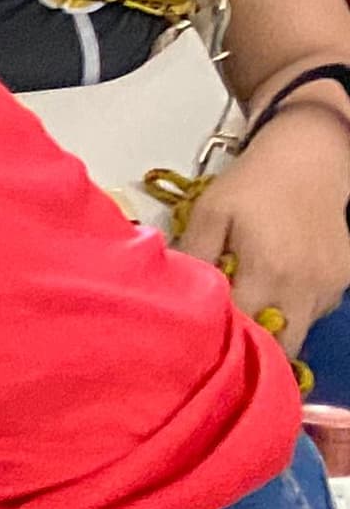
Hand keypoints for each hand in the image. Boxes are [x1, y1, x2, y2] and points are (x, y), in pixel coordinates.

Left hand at [178, 104, 349, 346]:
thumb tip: (176, 297)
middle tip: (228, 335)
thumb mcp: (209, 213)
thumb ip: (194, 257)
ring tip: (250, 303)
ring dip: (275, 327)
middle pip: (280, 346)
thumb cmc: (251, 186)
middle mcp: (304, 287)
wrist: (308, 161)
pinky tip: (275, 285)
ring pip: (300, 331)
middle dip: (254, 348)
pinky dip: (294, 309)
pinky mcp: (343, 281)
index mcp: (268, 271)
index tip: (202, 339)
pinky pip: (316, 312)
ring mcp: (329, 286)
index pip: (245, 331)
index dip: (222, 339)